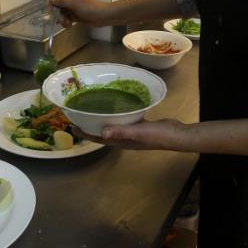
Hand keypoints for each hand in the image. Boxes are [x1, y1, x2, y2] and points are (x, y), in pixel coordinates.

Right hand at [50, 0, 111, 27]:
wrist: (103, 16)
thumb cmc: (90, 8)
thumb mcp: (74, 4)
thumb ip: (62, 1)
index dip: (52, 5)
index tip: (51, 13)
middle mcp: (71, 0)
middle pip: (59, 7)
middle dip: (59, 15)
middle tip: (62, 21)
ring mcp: (74, 8)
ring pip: (63, 14)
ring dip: (63, 20)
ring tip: (67, 24)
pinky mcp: (76, 16)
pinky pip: (68, 19)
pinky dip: (67, 22)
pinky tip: (69, 26)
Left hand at [74, 119, 188, 150]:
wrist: (176, 135)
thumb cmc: (157, 135)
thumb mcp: (138, 132)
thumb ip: (120, 131)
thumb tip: (100, 132)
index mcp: (120, 142)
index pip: (98, 138)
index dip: (85, 133)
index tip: (71, 125)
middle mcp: (123, 138)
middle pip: (102, 132)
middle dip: (90, 125)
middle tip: (79, 113)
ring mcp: (131, 133)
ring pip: (111, 126)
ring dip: (101, 119)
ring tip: (92, 108)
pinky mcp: (138, 126)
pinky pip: (122, 120)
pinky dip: (115, 115)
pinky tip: (115, 106)